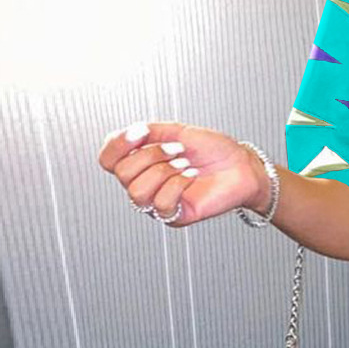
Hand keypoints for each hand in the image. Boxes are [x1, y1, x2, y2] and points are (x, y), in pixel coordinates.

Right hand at [97, 120, 265, 226]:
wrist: (241, 165)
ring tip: (184, 163)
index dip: (118, 144)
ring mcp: (158, 201)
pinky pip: (161, 204)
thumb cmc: (215, 150)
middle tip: (175, 149)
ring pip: (137, 192)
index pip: (107, 159)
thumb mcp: (176, 131)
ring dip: (163, 171)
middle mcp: (146, 182)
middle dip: (150, 155)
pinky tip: (191, 178)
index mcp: (142, 162)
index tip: (140, 132)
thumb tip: (126, 134)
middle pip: (122, 174)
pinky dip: (177, 186)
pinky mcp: (175, 216)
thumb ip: (148, 132)